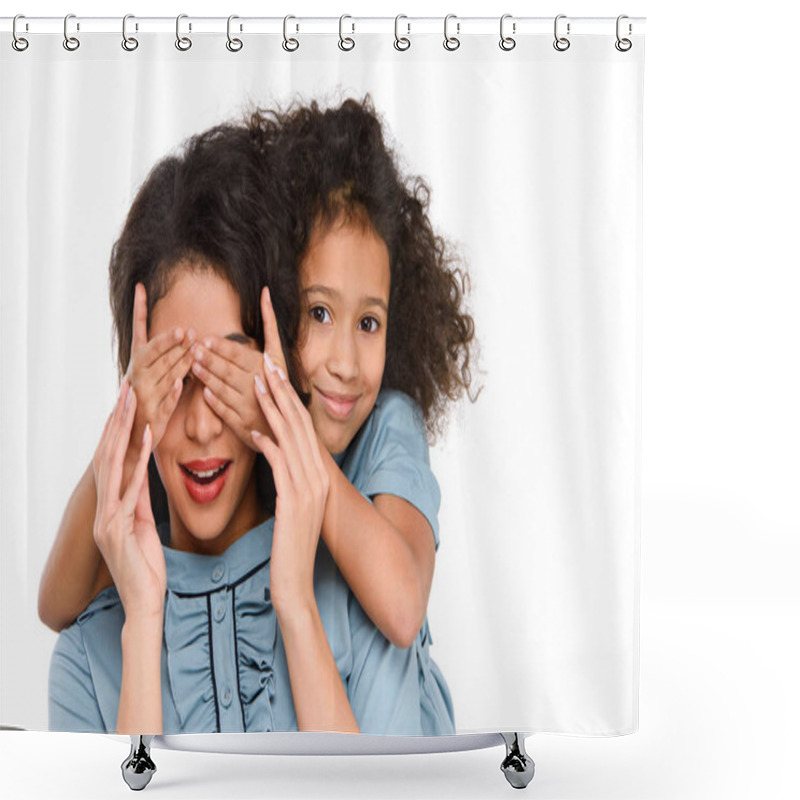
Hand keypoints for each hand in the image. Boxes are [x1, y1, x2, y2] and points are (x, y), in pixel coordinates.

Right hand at [93, 380, 165, 621]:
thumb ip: (139, 499)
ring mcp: (106, 518)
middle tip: (127, 384)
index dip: (119, 428)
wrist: (144, 605)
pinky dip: (138, 462)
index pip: (113, 459)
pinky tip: (147, 438)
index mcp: (110, 506)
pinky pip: (130, 489)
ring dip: (123, 430)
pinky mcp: (118, 530)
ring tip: (133, 399)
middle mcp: (102, 508)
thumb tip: (143, 471)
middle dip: (117, 419)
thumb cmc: (146, 567)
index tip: (129, 398)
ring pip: (113, 464)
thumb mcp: (143, 525)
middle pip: (108, 453)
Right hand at [125, 282, 194, 460]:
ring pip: (165, 373)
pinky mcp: (154, 413)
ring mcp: (144, 394)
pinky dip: (172, 393)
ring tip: (193, 346)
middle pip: (155, 352)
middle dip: (171, 340)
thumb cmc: (148, 396)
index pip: (138, 332)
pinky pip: (166, 400)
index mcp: (137, 362)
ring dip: (179, 360)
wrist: (133, 433)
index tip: (140, 287)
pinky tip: (178, 384)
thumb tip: (190, 333)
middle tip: (188, 329)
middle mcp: (138, 375)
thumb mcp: (153, 372)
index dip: (139, 309)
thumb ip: (168, 355)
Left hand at [191, 286, 286, 450]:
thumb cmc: (278, 380)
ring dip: (206, 377)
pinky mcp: (242, 424)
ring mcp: (249, 406)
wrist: (287, 419)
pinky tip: (203, 392)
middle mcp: (257, 386)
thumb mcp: (278, 352)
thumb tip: (265, 291)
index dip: (221, 347)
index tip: (205, 339)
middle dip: (208, 359)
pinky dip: (213, 401)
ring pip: (222, 389)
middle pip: (227, 370)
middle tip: (192, 349)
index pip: (239, 355)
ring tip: (193, 366)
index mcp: (265, 368)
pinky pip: (224, 410)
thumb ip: (270, 323)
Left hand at [250, 354, 328, 611]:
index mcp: (317, 476)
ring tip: (257, 383)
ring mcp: (308, 489)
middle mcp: (317, 478)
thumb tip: (272, 450)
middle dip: (281, 392)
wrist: (295, 586)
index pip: (302, 428)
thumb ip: (287, 479)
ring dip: (272, 409)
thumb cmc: (287, 548)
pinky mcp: (294, 502)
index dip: (287, 399)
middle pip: (298, 425)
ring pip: (290, 438)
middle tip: (265, 364)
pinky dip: (268, 444)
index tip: (273, 373)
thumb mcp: (291, 508)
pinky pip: (280, 465)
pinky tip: (254, 431)